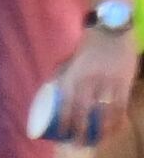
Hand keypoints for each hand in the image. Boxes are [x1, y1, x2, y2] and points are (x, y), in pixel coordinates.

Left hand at [49, 15, 134, 146]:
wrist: (111, 30)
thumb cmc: (88, 46)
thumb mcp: (71, 60)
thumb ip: (63, 75)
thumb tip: (50, 90)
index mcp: (72, 74)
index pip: (66, 104)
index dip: (65, 122)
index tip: (62, 134)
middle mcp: (88, 80)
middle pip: (83, 112)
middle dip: (80, 130)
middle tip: (78, 143)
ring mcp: (107, 82)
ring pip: (104, 113)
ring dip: (101, 130)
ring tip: (97, 139)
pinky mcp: (123, 83)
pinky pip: (121, 107)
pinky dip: (118, 120)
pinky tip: (115, 129)